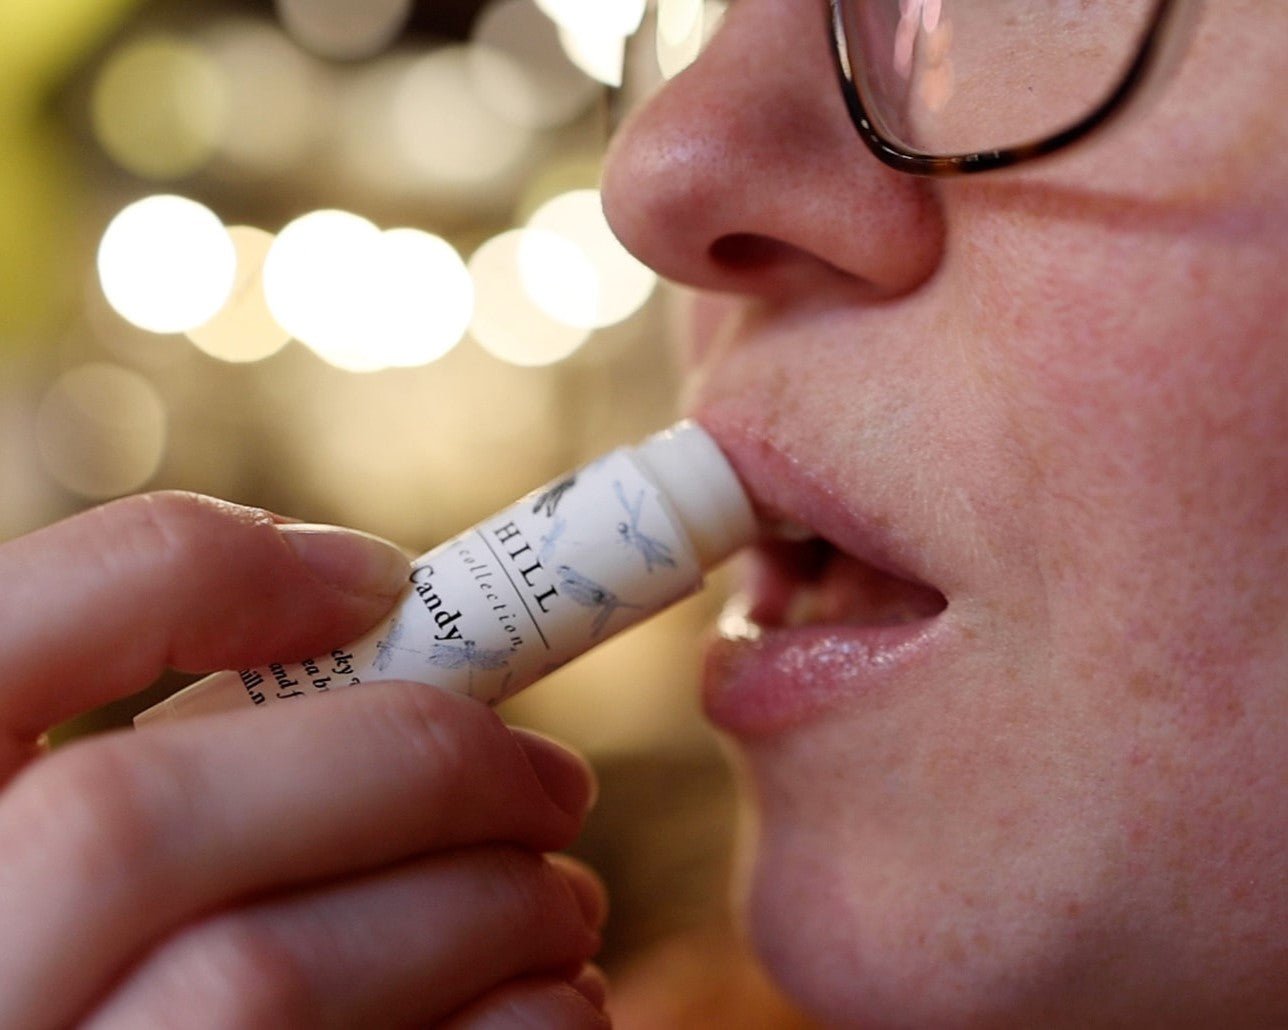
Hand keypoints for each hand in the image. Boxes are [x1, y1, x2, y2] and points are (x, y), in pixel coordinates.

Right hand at [0, 492, 607, 1027]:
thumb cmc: (157, 974)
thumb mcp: (118, 864)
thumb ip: (195, 772)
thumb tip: (368, 613)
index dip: (193, 572)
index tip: (378, 581)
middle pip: (134, 821)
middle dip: (394, 760)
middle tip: (548, 777)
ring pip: (265, 980)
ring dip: (479, 909)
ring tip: (561, 905)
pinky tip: (554, 1010)